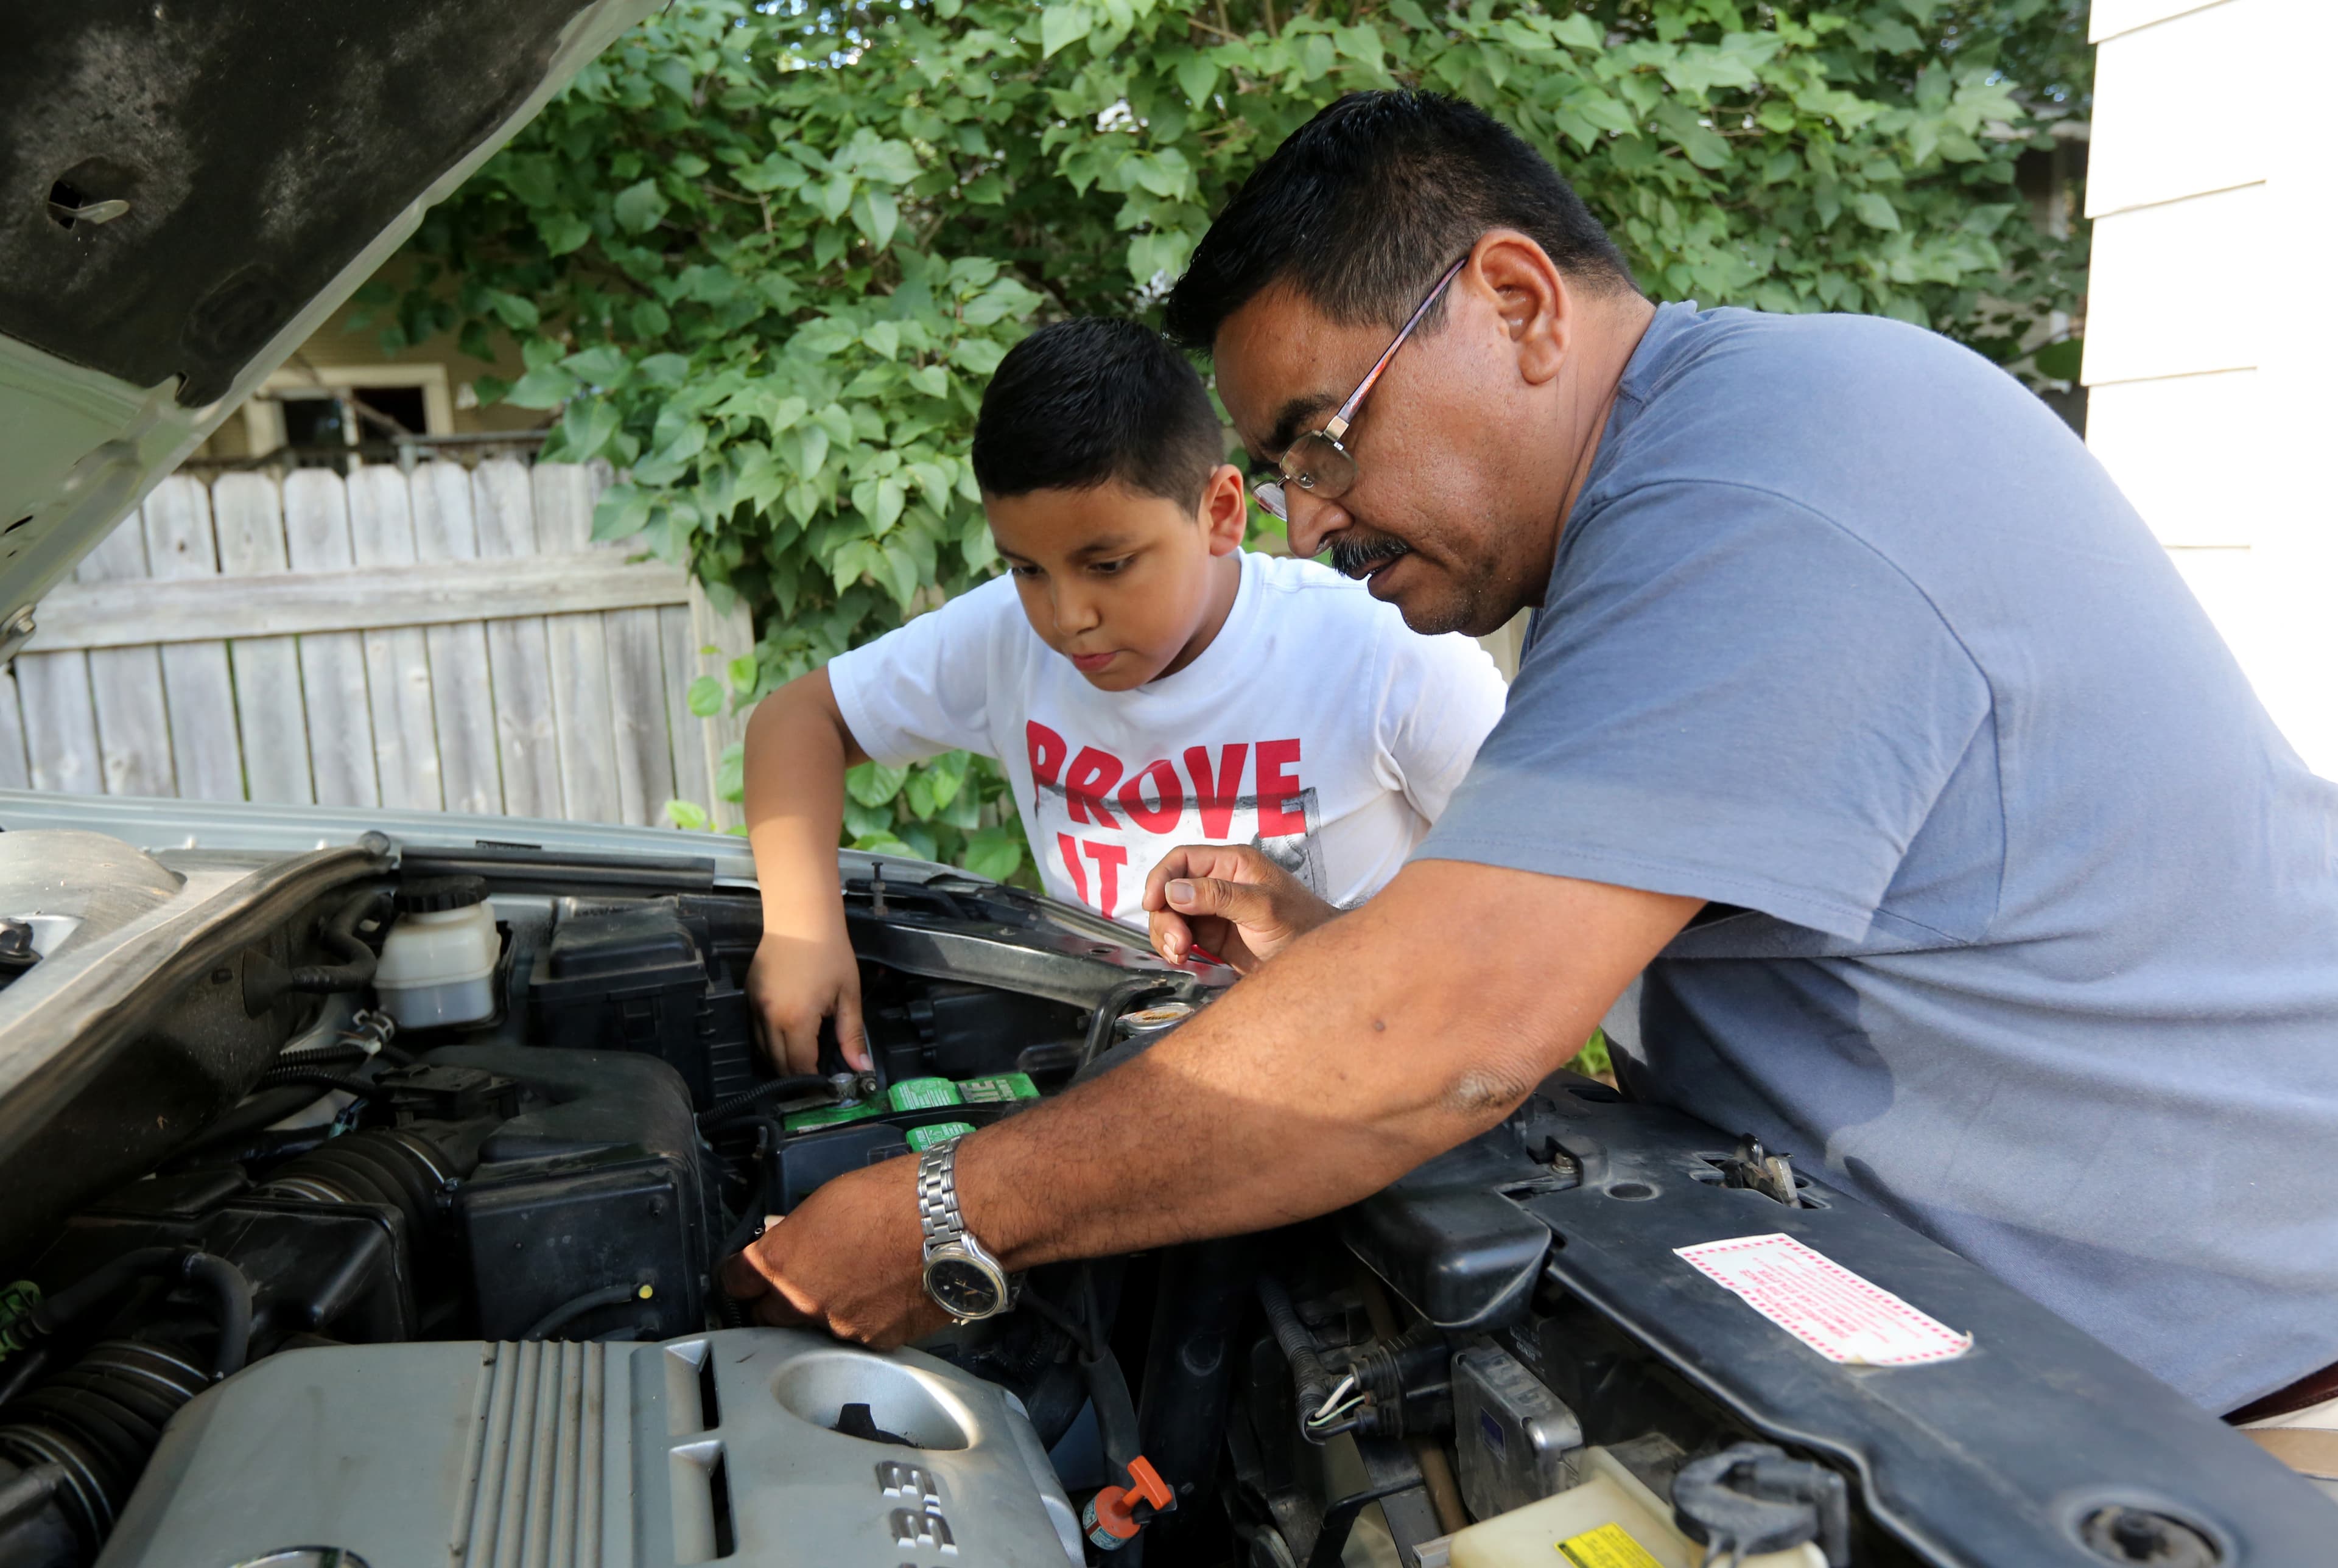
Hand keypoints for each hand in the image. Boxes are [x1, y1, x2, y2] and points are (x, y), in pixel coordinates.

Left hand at [720, 1155, 947, 1346]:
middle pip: (768, 1315)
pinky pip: (858, 1335)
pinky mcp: (876, 1343)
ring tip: (857, 1284)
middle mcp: (801, 1304)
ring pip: (815, 1328)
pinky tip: (885, 1296)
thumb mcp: (828, 1201)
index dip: (742, 1274)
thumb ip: (799, 1233)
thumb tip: (792, 1242)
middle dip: (778, 1300)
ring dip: (826, 1310)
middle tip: (802, 1280)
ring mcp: (838, 1329)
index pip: (736, 1280)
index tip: (750, 1270)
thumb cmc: (891, 1195)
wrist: (952, 1221)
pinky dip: (864, 1319)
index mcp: (781, 1262)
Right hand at [746, 920, 870, 1074]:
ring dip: (780, 1062)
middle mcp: (769, 1018)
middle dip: (796, 1077)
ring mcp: (754, 1008)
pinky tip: (786, 1041)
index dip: (812, 1082)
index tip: (826, 1087)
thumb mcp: (848, 995)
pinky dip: (768, 1043)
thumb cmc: (830, 954)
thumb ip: (852, 1035)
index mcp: (796, 1020)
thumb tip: (861, 1067)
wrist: (801, 919)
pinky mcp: (747, 996)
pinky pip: (755, 1031)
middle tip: (815, 1079)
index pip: (799, 1067)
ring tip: (801, 1064)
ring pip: (762, 1051)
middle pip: (778, 1064)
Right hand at [1140, 843, 1338, 973]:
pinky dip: (1173, 946)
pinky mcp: (1211, 935)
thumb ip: (1220, 896)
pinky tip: (1182, 958)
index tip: (1152, 904)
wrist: (1317, 965)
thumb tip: (1174, 891)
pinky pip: (1179, 934)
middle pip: (1170, 889)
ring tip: (1180, 955)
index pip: (1182, 859)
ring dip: (1166, 934)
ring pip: (1170, 914)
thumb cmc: (1301, 925)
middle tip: (1177, 944)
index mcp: (1232, 863)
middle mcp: (1218, 882)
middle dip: (1165, 916)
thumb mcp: (1263, 908)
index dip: (1161, 878)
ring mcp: (1212, 910)